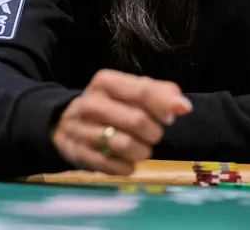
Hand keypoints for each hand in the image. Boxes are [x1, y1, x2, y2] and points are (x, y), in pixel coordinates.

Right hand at [50, 69, 191, 174]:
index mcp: (104, 82)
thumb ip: (160, 93)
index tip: (170, 117)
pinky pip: (113, 166)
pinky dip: (127, 167)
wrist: (66, 124)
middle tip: (153, 134)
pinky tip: (127, 161)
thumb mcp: (130, 91)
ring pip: (124, 145)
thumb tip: (183, 107)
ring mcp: (80, 130)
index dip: (163, 107)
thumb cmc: (110, 105)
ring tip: (142, 149)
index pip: (143, 91)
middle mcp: (89, 103)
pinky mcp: (78, 154)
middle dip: (153, 132)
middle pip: (137, 120)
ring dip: (142, 151)